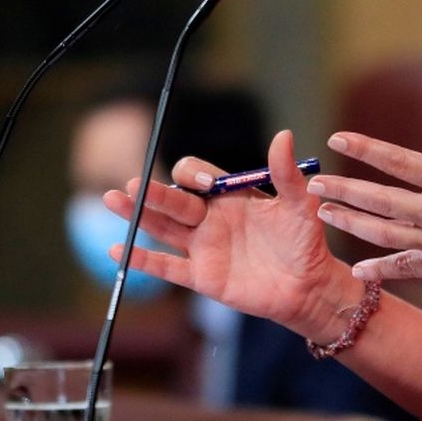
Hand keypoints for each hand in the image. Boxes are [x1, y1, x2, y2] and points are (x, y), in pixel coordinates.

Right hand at [102, 129, 350, 332]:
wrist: (309, 286)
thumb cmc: (305, 241)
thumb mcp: (299, 204)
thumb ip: (286, 173)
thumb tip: (284, 135)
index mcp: (229, 196)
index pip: (198, 177)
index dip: (195, 175)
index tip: (206, 185)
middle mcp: (210, 218)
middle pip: (173, 200)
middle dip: (153, 193)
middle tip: (133, 184)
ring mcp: (202, 247)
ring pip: (163, 227)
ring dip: (138, 215)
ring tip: (112, 198)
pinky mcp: (201, 276)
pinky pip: (167, 267)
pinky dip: (142, 259)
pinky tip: (117, 250)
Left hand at [308, 79, 421, 313]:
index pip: (401, 161)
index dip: (367, 148)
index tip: (337, 139)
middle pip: (381, 200)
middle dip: (344, 190)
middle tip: (312, 183)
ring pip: (384, 233)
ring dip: (351, 223)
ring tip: (323, 214)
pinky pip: (406, 268)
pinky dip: (381, 270)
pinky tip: (358, 271)